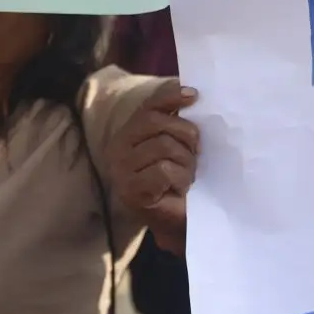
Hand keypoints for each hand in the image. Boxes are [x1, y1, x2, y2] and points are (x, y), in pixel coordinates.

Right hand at [111, 78, 200, 253]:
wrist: (179, 223)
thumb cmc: (179, 181)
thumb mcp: (179, 145)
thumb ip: (177, 120)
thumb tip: (190, 90)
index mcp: (128, 134)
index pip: (147, 105)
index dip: (170, 96)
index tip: (195, 96)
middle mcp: (118, 149)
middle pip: (158, 123)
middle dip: (186, 136)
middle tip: (196, 154)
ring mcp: (121, 171)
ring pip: (164, 146)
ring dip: (186, 162)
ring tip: (187, 176)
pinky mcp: (131, 191)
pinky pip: (163, 170)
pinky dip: (180, 178)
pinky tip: (180, 189)